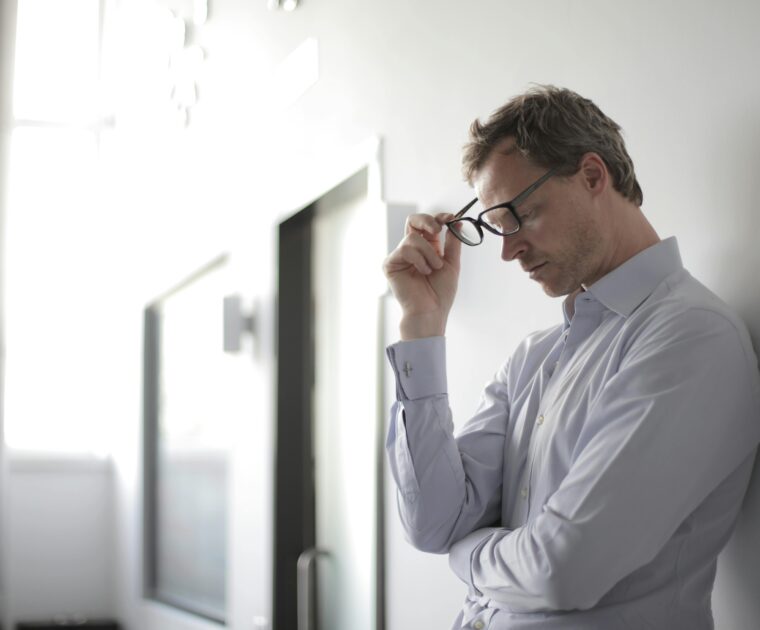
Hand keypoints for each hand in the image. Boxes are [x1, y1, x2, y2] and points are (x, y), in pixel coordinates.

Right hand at [382, 212, 461, 338]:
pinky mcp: (390, 264)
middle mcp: (412, 249)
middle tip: (437, 230)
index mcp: (427, 247)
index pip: (429, 224)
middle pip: (413, 220)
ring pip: (412, 238)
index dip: (439, 218)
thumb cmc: (441, 292)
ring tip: (433, 268)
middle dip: (427, 221)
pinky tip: (423, 272)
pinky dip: (418, 260)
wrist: (431, 310)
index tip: (451, 218)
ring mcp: (400, 256)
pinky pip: (404, 250)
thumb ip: (453, 242)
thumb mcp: (452, 263)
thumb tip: (457, 222)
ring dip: (428, 252)